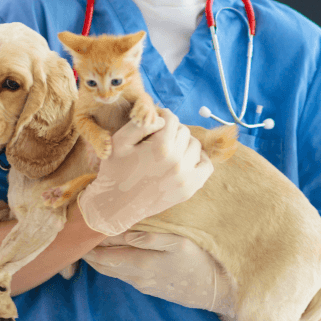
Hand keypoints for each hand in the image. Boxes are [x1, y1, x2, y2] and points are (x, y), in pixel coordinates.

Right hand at [78, 109, 213, 235]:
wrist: (116, 205)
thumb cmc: (114, 170)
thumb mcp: (119, 141)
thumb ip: (141, 124)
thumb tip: (162, 117)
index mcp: (160, 147)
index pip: (171, 119)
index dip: (162, 115)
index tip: (155, 122)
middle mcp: (177, 161)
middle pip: (184, 131)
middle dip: (172, 130)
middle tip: (159, 137)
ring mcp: (185, 177)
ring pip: (195, 146)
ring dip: (184, 143)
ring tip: (170, 148)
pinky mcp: (189, 189)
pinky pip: (206, 166)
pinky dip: (199, 158)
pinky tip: (185, 158)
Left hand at [83, 231, 232, 312]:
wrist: (212, 291)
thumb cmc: (197, 262)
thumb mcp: (177, 243)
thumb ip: (148, 237)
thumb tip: (122, 232)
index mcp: (140, 263)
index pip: (104, 254)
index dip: (89, 245)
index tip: (78, 231)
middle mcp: (135, 276)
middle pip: (102, 265)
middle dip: (88, 253)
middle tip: (76, 238)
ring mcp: (140, 284)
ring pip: (110, 272)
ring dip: (97, 260)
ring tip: (89, 244)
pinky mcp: (146, 287)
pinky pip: (121, 275)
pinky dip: (110, 264)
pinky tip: (111, 255)